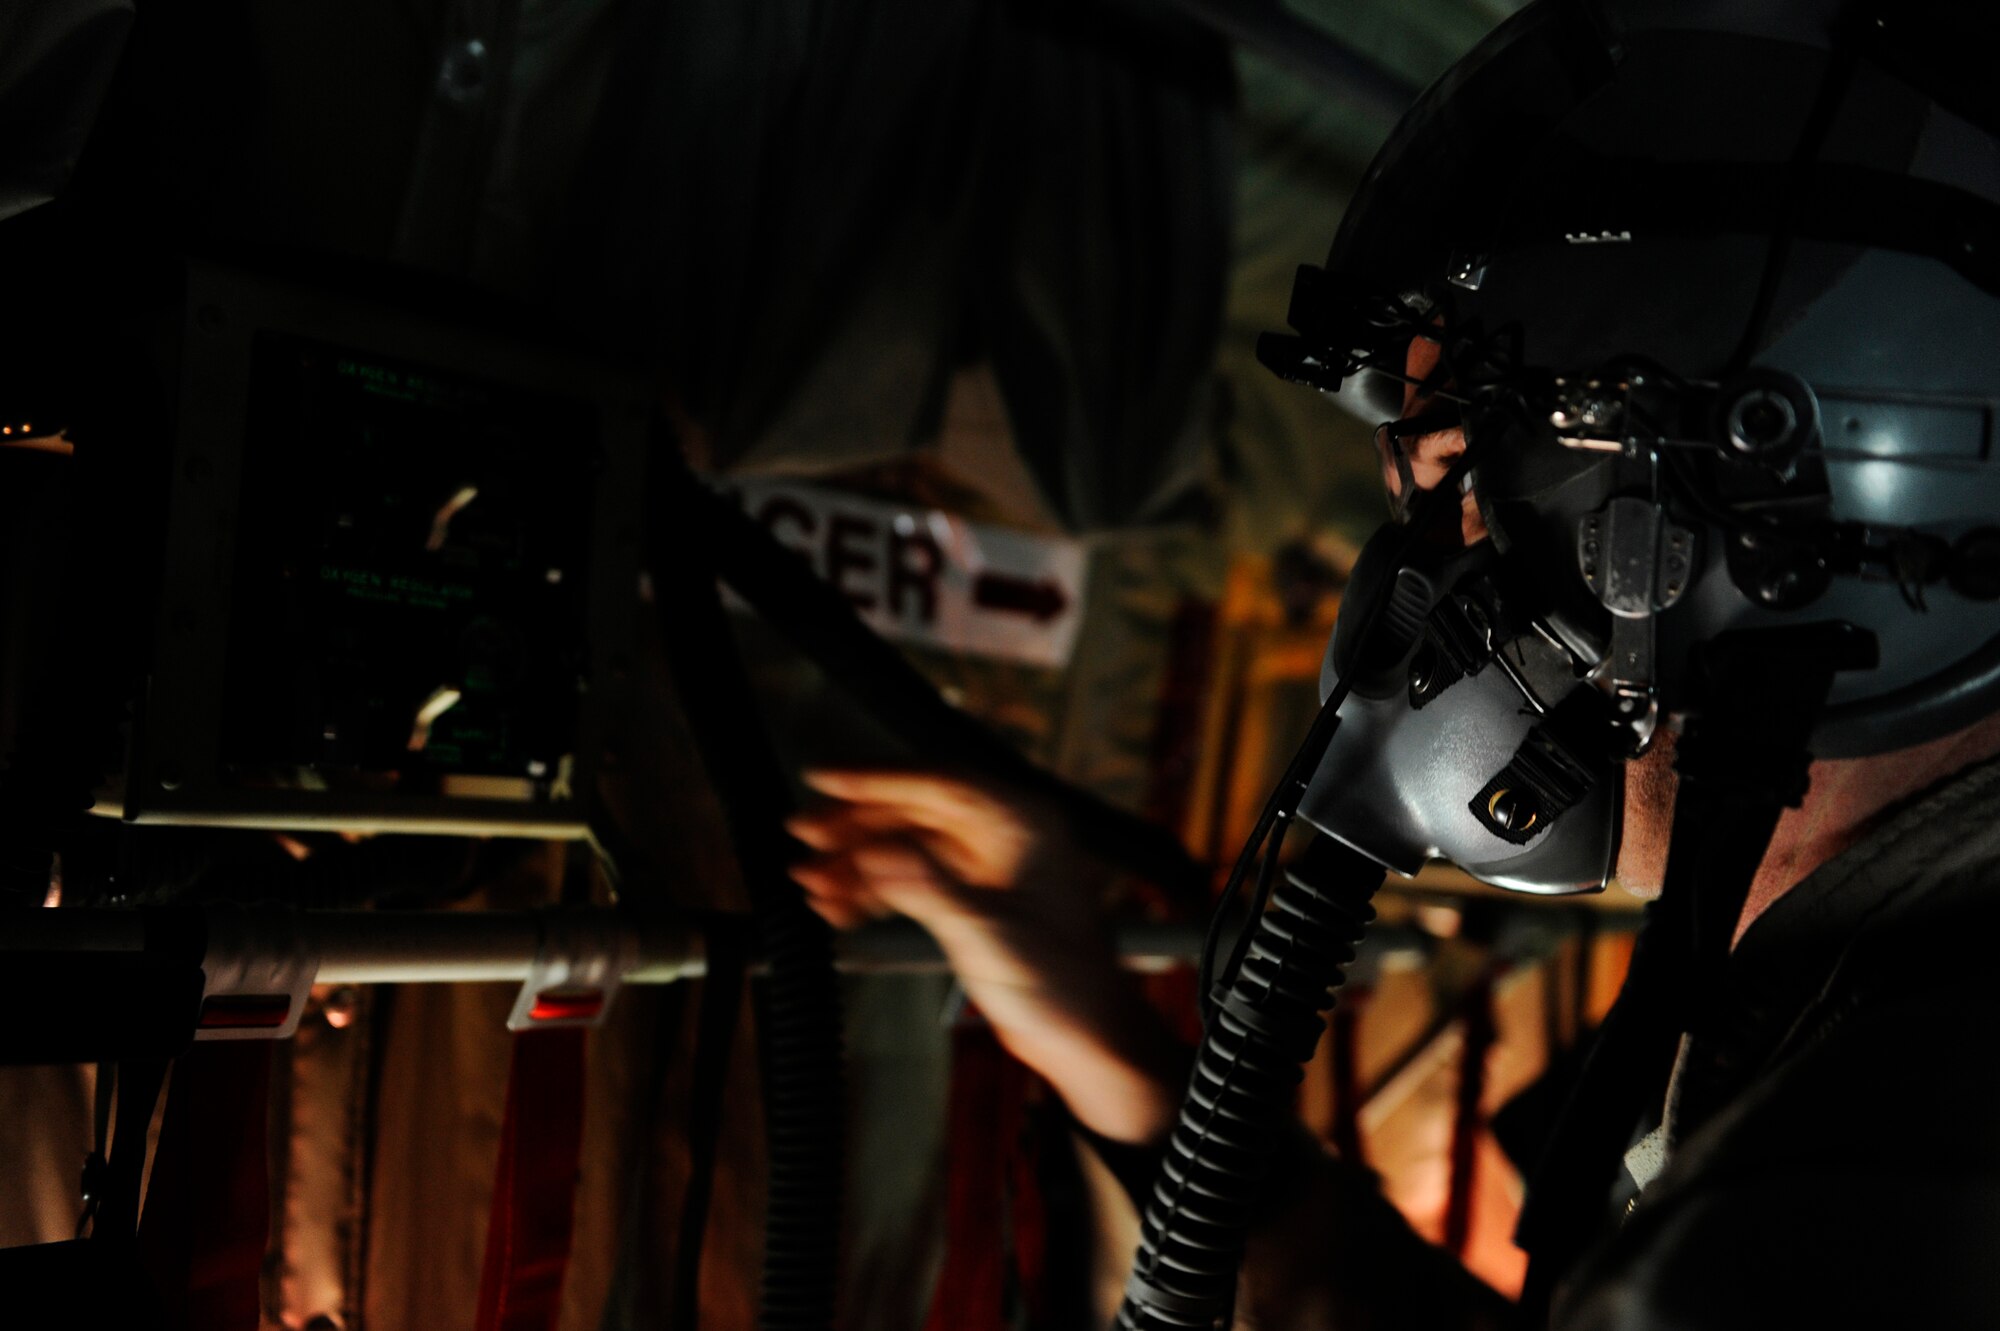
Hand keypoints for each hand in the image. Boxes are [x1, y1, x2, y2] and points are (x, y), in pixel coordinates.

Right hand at [788, 769, 1183, 1143]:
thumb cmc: (1061, 986)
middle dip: (856, 824)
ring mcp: (990, 865)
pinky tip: (838, 906)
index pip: (939, 782)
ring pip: (909, 845)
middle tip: (803, 834)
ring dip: (858, 862)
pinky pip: (915, 878)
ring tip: (810, 881)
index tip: (822, 778)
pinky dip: (876, 890)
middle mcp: (1008, 833)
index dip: (875, 778)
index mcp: (1025, 821)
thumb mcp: (990, 933)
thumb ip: (930, 888)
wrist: (1088, 1041)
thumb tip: (874, 853)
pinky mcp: (976, 898)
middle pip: (916, 810)